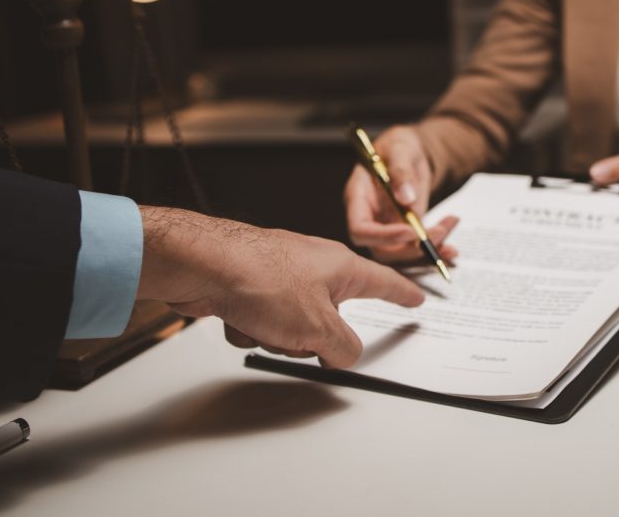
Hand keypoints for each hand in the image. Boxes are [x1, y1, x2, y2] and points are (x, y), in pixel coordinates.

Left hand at [135, 207, 425, 368]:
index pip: (383, 282)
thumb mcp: (318, 326)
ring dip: (278, 336)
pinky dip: (251, 329)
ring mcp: (281, 276)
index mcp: (341, 267)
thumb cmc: (260, 279)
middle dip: (312, 336)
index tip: (415, 298)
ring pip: (294, 326)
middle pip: (330, 316)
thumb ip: (342, 347)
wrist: (203, 265)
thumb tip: (344, 354)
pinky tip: (239, 320)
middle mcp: (313, 266)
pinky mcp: (251, 288)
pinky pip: (263, 324)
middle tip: (301, 339)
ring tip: (264, 325)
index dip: (402, 293)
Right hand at [344, 125, 458, 264]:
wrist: (411, 151)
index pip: (360, 229)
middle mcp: (370, 218)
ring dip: (428, 253)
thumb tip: (406, 198)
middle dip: (411, 249)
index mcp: (358, 198)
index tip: (411, 232)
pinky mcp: (405, 231)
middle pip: (381, 249)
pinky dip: (435, 248)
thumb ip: (401, 171)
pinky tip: (452, 245)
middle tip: (439, 233)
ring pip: (402, 254)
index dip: (383, 237)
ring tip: (452, 247)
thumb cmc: (398, 145)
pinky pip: (417, 247)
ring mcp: (387, 227)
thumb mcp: (400, 148)